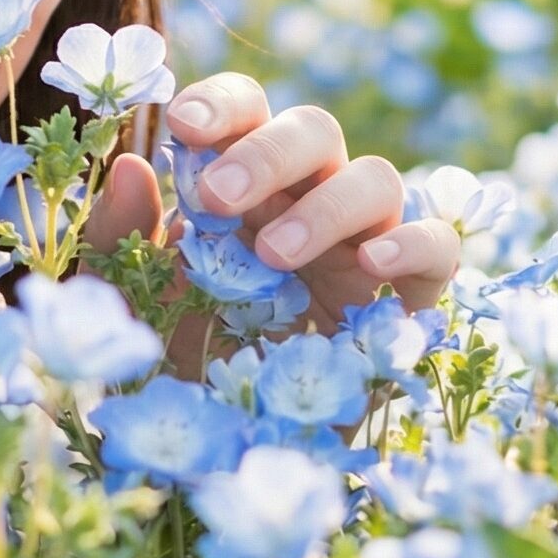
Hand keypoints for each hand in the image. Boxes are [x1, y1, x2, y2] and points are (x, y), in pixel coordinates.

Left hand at [86, 72, 460, 358]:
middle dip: (265, 154)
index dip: (224, 105)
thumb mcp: (128, 305)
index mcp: (242, 186)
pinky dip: (412, 244)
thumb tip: (132, 166)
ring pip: (377, 179)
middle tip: (216, 199)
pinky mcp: (406, 301)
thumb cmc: (176, 362)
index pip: (248, 112)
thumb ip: (120, 239)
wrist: (222, 453)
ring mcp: (362, 246)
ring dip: (325, 207)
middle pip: (315, 130)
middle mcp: (307, 201)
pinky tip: (369, 266)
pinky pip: (437, 248)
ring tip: (272, 256)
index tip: (183, 127)